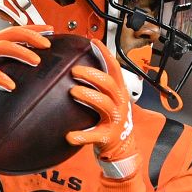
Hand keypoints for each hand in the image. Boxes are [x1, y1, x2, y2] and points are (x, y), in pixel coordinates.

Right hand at [0, 24, 50, 113]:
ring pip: (3, 46)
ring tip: (36, 60)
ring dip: (22, 52)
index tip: (51, 31)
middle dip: (32, 35)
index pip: (14, 31)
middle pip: (12, 32)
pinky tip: (11, 85)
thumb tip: (23, 76)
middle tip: (48, 43)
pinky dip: (2, 78)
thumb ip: (1, 68)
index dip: (33, 30)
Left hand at [67, 39, 138, 178]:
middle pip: (110, 84)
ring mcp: (115, 121)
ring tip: (72, 91)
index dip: (105, 55)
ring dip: (89, 96)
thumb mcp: (109, 101)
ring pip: (105, 104)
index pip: (115, 69)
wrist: (122, 149)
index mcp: (119, 93)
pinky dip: (82, 136)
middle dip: (93, 75)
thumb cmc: (109, 121)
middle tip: (74, 71)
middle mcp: (120, 104)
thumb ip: (99, 86)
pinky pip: (94, 136)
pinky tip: (69, 136)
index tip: (93, 42)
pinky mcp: (108, 137)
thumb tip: (79, 66)